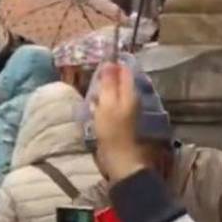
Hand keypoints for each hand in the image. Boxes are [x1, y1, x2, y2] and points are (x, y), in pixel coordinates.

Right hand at [93, 62, 147, 183]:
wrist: (119, 158)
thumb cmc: (112, 130)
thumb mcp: (108, 103)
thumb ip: (109, 83)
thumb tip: (109, 63)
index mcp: (130, 92)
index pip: (124, 70)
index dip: (112, 65)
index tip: (98, 66)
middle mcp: (130, 99)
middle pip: (118, 82)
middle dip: (105, 80)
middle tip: (92, 82)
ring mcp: (125, 111)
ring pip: (113, 95)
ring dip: (101, 94)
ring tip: (91, 97)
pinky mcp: (119, 122)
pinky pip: (109, 107)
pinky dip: (101, 106)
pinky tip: (93, 111)